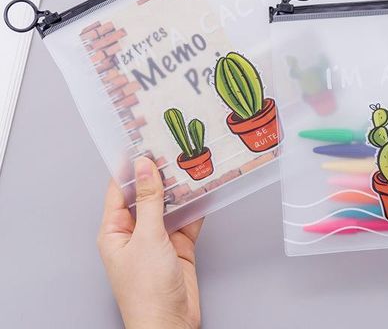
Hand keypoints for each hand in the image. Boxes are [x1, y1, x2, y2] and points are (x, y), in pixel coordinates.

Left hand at [97, 157, 202, 328]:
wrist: (170, 324)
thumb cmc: (146, 290)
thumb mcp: (147, 238)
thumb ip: (150, 201)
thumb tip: (145, 167)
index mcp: (115, 230)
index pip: (120, 191)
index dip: (130, 168)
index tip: (143, 143)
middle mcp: (135, 232)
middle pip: (147, 195)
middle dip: (160, 174)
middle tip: (173, 148)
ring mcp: (158, 238)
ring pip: (169, 205)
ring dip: (180, 188)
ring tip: (191, 163)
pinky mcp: (179, 245)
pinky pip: (187, 218)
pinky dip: (196, 205)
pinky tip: (205, 190)